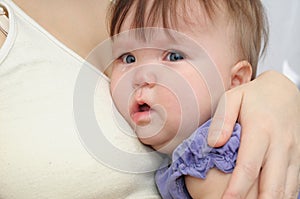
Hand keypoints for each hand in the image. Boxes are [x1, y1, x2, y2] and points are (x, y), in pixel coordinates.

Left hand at [208, 70, 299, 197]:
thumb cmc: (254, 96)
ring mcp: (293, 152)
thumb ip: (222, 120)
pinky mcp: (299, 156)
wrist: (284, 91)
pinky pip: (294, 183)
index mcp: (261, 130)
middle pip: (271, 184)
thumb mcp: (233, 98)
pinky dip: (284, 196)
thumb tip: (213, 144)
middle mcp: (280, 144)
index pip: (248, 166)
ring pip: (286, 188)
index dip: (236, 189)